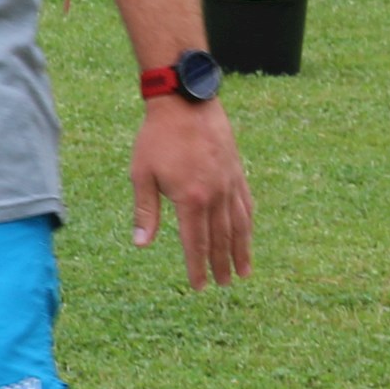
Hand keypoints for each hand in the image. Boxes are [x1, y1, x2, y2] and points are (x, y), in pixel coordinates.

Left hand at [131, 99, 253, 289]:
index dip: (197, 267)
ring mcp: (230, 183)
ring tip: (243, 271)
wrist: (186, 102)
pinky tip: (248, 234)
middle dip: (221, 264)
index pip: (195, 242)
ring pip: (239, 225)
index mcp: (191, 199)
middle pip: (220, 238)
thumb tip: (141, 245)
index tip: (199, 286)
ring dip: (241, 250)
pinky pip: (246, 204)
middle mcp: (215, 195)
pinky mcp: (237, 171)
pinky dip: (248, 223)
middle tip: (222, 285)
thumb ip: (145, 212)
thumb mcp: (142, 174)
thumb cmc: (157, 138)